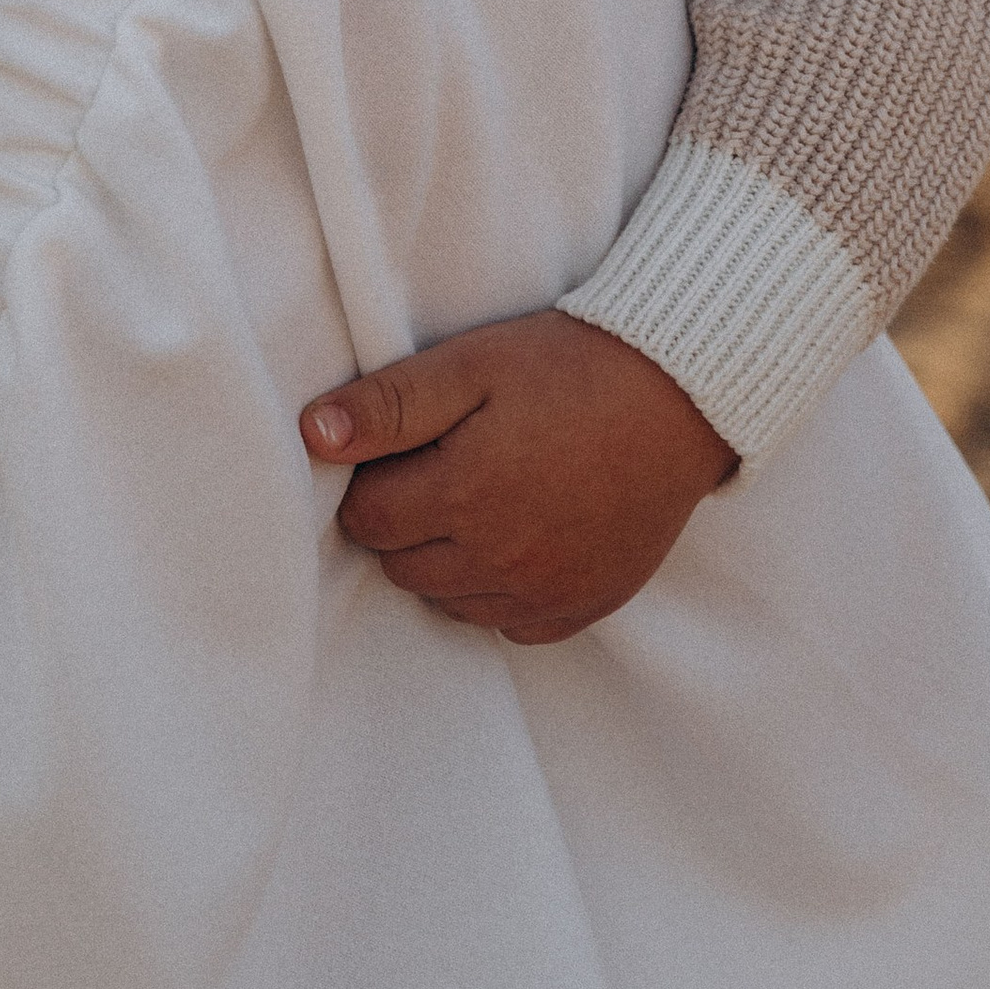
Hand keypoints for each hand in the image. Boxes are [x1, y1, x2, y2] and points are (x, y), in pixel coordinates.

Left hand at [299, 310, 736, 643]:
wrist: (677, 396)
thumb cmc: (565, 369)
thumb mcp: (470, 365)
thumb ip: (388, 404)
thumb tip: (312, 435)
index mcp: (464, 496)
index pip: (366, 521)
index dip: (372, 482)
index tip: (401, 450)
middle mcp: (501, 559)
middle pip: (402, 566)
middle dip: (403, 520)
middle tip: (440, 467)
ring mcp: (545, 591)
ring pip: (449, 600)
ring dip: (445, 560)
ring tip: (478, 497)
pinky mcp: (583, 608)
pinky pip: (508, 623)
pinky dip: (497, 589)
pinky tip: (517, 535)